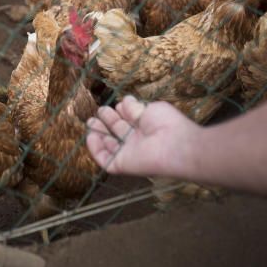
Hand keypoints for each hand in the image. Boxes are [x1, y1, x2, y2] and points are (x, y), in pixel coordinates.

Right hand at [86, 96, 200, 176]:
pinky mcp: (122, 165)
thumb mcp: (150, 109)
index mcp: (147, 128)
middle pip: (118, 132)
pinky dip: (95, 150)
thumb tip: (124, 101)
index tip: (118, 104)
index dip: (122, 112)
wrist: (175, 145)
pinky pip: (105, 159)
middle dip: (108, 120)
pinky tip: (91, 136)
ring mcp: (129, 154)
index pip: (130, 120)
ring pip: (109, 146)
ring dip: (99, 134)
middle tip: (99, 111)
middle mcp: (138, 141)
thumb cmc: (167, 124)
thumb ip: (135, 107)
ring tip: (90, 121)